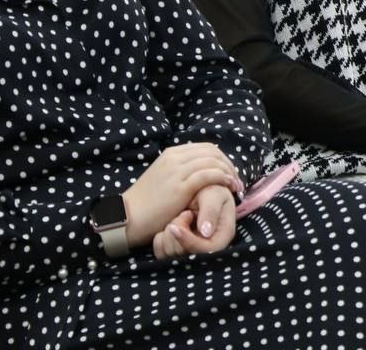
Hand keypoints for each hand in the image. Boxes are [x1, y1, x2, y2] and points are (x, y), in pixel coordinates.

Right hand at [122, 143, 243, 247]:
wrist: (128, 217)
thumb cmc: (146, 204)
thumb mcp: (163, 178)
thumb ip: (180, 172)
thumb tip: (201, 173)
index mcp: (172, 153)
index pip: (206, 148)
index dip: (222, 159)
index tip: (230, 173)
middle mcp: (175, 157)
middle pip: (213, 152)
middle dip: (229, 164)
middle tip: (236, 180)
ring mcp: (178, 170)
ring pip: (214, 162)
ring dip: (229, 172)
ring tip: (236, 186)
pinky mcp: (181, 185)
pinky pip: (210, 175)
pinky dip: (224, 178)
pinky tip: (229, 187)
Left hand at [152, 184, 236, 259]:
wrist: (198, 187)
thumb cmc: (211, 189)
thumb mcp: (214, 194)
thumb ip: (211, 210)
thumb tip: (205, 232)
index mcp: (222, 236)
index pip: (206, 250)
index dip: (189, 242)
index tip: (175, 227)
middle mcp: (207, 247)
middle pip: (186, 254)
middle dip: (178, 235)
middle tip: (184, 213)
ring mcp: (191, 249)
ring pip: (172, 254)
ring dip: (169, 234)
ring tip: (179, 217)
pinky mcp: (177, 249)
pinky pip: (161, 252)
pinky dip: (160, 238)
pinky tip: (169, 224)